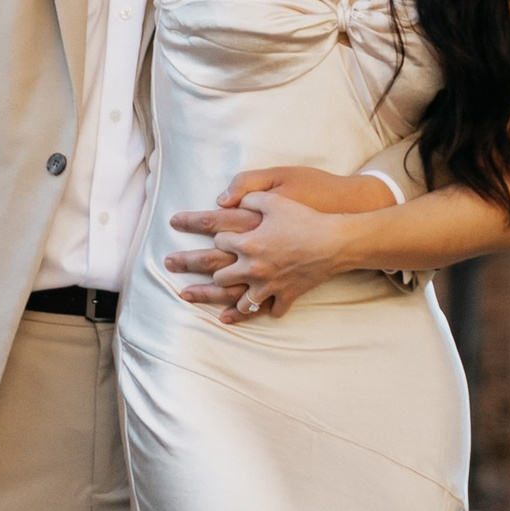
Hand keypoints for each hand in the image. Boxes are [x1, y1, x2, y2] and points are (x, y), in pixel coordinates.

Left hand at [166, 164, 382, 323]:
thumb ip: (248, 194)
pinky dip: (256, 313)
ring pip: (238, 299)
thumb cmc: (305, 217)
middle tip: (173, 265)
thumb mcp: (275, 196)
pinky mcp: (286, 294)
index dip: (202, 229)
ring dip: (219, 300)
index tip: (185, 226)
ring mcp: (269, 284)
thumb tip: (229, 197)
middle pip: (218, 273)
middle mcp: (253, 267)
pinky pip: (269, 310)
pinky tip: (243, 316)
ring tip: (201, 303)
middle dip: (194, 269)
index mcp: (247, 241)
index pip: (217, 238)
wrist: (336, 242)